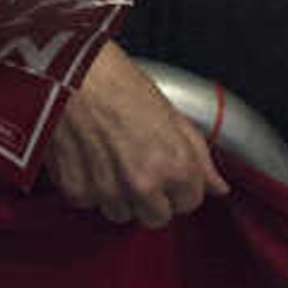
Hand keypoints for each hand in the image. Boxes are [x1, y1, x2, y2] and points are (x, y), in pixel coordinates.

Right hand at [40, 42, 228, 228]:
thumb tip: (218, 185)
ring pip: (121, 215)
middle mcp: (144, 184)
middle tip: (138, 165)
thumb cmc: (117, 80)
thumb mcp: (170, 111)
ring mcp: (109, 191)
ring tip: (110, 159)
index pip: (190, 203)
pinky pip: (89, 203)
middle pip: (157, 218)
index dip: (180, 186)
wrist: (69, 70)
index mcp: (175, 164)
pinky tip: (88, 157)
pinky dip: (88, 186)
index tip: (168, 171)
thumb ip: (198, 154)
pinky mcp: (76, 190)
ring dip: (119, 195)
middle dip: (152, 198)